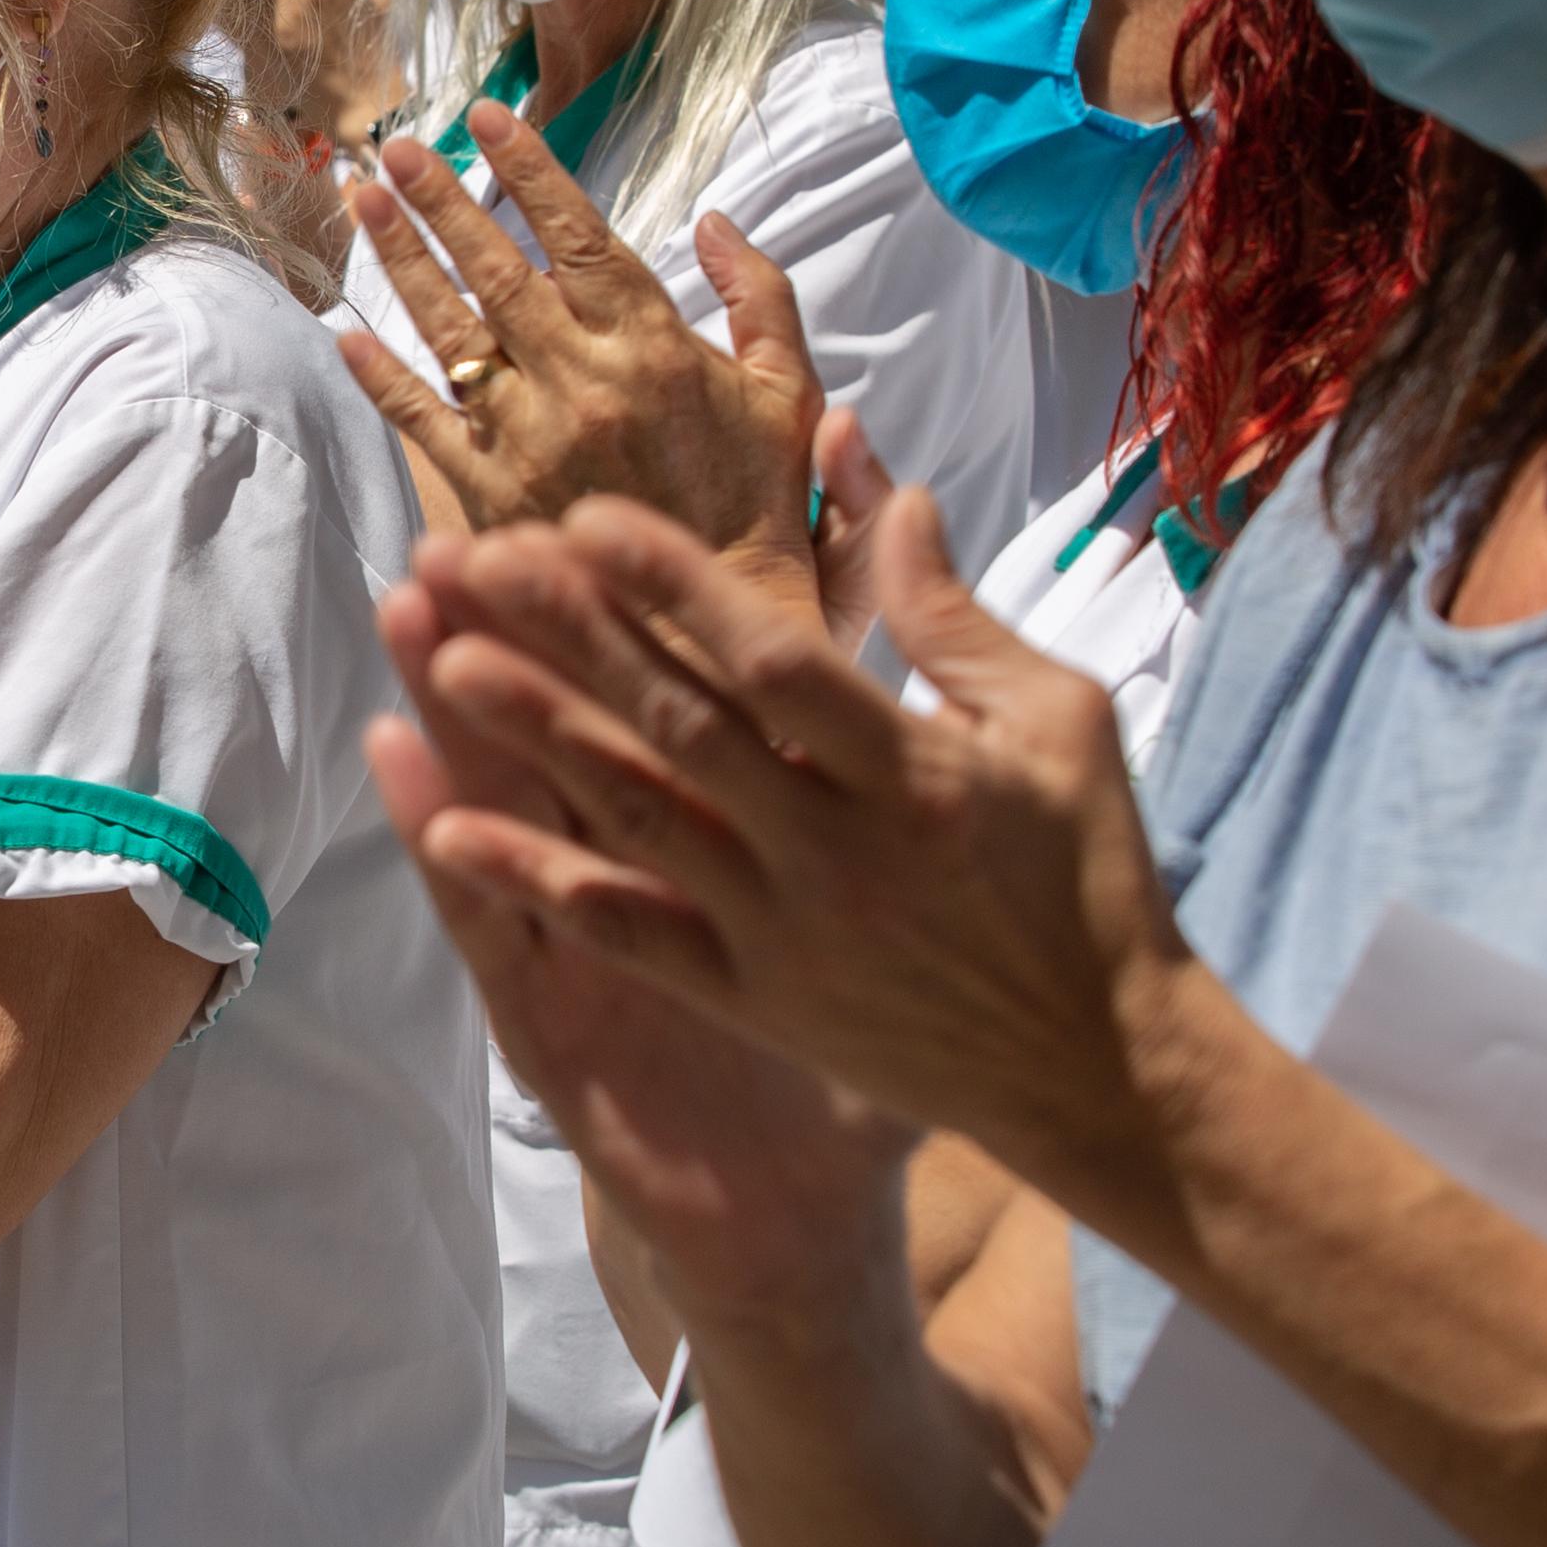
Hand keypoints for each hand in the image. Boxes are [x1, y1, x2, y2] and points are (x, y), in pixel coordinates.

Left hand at [336, 109, 831, 612]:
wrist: (720, 624)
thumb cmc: (761, 501)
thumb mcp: (790, 391)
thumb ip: (760, 297)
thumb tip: (716, 219)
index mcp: (654, 345)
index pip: (577, 234)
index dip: (528, 170)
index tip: (486, 118)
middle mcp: (585, 380)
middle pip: (497, 268)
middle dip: (441, 199)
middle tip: (393, 147)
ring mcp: (532, 437)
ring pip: (451, 329)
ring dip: (402, 260)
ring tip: (362, 203)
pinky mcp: (493, 495)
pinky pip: (424, 423)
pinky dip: (383, 377)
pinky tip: (347, 332)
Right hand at [369, 583, 911, 1347]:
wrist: (813, 1226)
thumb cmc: (857, 1071)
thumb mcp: (886, 915)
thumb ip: (901, 802)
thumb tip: (952, 713)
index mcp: (717, 847)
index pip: (659, 705)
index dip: (619, 614)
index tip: (576, 512)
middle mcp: (634, 882)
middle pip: (567, 732)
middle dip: (514, 630)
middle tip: (458, 528)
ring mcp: (582, 950)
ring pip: (511, 808)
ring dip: (456, 707)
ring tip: (407, 610)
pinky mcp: (555, 1022)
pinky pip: (497, 927)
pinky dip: (450, 845)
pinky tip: (401, 767)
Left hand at [392, 486, 1191, 1210]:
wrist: (1100, 1074)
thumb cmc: (1089, 876)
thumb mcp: (1055, 720)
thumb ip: (949, 605)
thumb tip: (878, 472)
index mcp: (916, 774)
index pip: (776, 660)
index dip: (679, 585)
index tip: (589, 516)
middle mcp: (839, 855)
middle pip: (683, 726)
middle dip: (577, 636)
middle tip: (479, 558)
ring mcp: (788, 936)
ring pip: (640, 820)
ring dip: (539, 738)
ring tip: (446, 661)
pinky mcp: (758, 1004)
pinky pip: (632, 938)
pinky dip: (541, 884)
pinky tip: (450, 834)